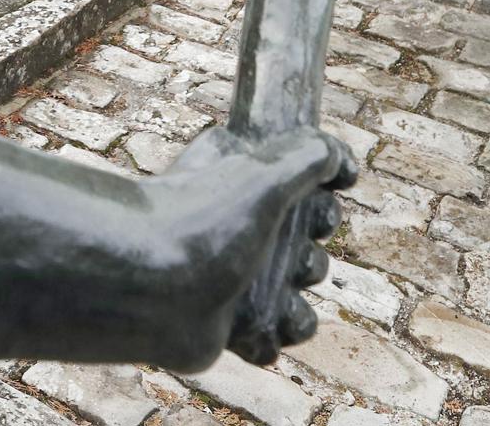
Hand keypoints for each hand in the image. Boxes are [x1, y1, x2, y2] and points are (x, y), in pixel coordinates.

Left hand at [148, 125, 355, 370]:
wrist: (150, 288)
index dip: (320, 203)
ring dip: (300, 300)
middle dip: (312, 257)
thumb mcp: (265, 170)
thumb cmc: (203, 219)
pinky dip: (279, 333)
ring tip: (283, 295)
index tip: (321, 202)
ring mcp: (230, 280)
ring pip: (294, 295)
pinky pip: (273, 335)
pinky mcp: (227, 324)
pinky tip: (269, 323)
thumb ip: (309, 154)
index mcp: (238, 188)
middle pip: (303, 249)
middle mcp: (234, 232)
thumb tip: (340, 161)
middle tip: (297, 258)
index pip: (299, 196)